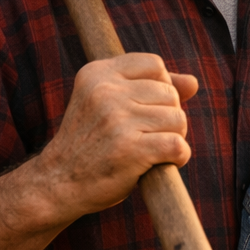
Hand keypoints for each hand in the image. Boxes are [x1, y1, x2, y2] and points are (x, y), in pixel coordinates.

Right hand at [34, 53, 197, 223]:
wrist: (56, 185)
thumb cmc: (90, 143)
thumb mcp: (109, 104)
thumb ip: (150, 87)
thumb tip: (193, 82)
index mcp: (97, 73)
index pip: (155, 65)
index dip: (162, 86)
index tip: (146, 108)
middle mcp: (105, 92)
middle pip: (170, 93)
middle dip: (168, 116)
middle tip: (145, 136)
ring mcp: (117, 120)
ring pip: (178, 119)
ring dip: (174, 137)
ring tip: (150, 150)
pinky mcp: (130, 149)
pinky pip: (177, 145)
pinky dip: (179, 156)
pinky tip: (163, 163)